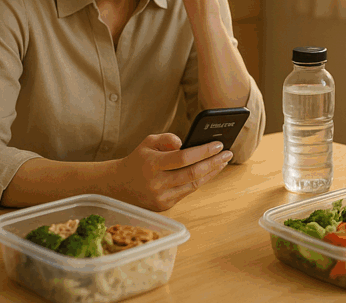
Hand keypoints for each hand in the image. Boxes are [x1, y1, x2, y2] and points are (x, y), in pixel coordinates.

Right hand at [109, 133, 231, 210]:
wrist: (118, 186)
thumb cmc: (138, 160)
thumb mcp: (148, 142)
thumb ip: (168, 138)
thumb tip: (186, 143)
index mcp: (151, 164)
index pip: (183, 158)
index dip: (204, 151)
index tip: (219, 144)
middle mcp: (156, 183)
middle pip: (192, 174)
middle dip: (214, 163)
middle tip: (228, 153)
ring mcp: (160, 197)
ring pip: (193, 185)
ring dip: (211, 173)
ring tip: (223, 161)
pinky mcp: (164, 206)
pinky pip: (187, 192)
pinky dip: (200, 181)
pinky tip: (209, 171)